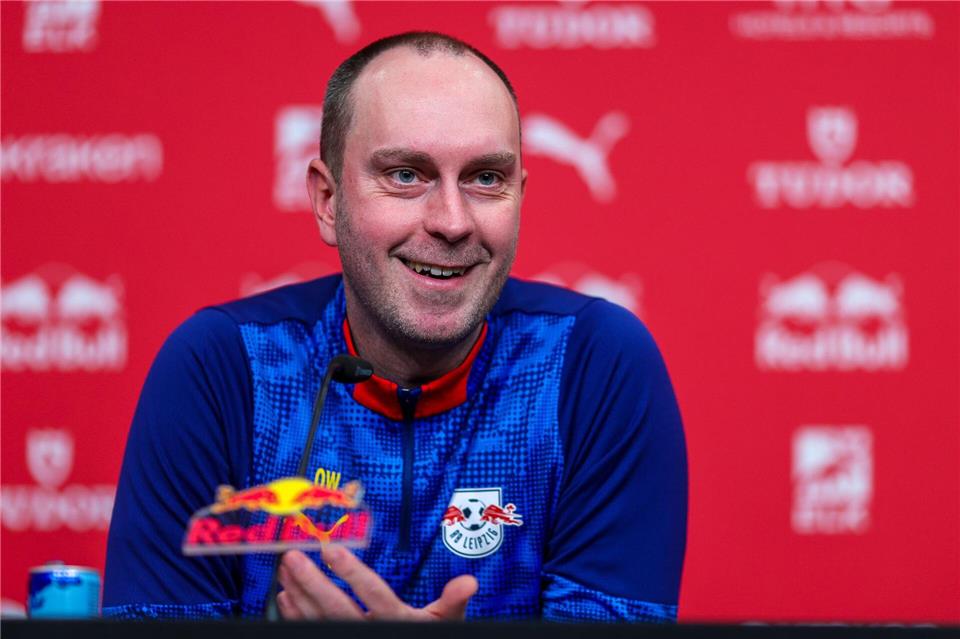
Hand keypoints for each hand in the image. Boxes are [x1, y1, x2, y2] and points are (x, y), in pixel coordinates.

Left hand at [276, 546, 477, 620]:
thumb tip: (469, 582)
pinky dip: (295, 615)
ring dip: (298, 593)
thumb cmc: (425, 638)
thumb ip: (452, 601)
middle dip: (312, 582)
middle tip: (293, 556)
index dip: (352, 573)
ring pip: (318, 619)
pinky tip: (285, 596)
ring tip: (285, 567)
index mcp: (397, 620)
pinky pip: (311, 631)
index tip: (332, 550)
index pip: (373, 594)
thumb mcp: (444, 622)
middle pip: (336, 608)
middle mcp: (371, 632)